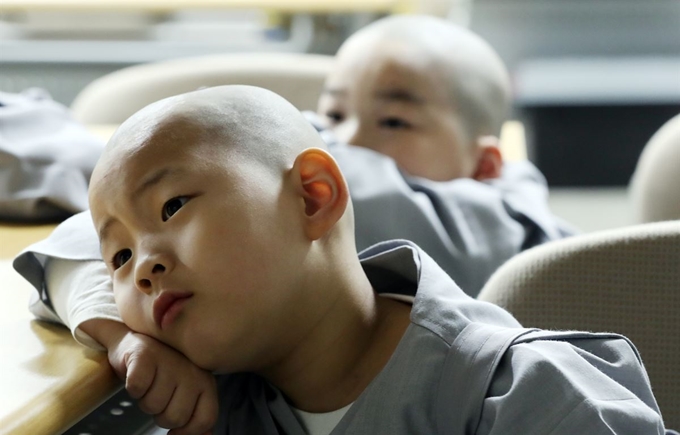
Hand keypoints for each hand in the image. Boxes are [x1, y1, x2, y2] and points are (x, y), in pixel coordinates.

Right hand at [81, 320, 217, 434]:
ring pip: (154, 406)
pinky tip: (136, 376)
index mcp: (205, 382)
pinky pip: (137, 388)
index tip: (173, 430)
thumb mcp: (186, 393)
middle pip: (175, 417)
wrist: (136, 339)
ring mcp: (169, 362)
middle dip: (161, 414)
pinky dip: (133, 388)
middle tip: (158, 396)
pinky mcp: (144, 355)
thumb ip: (196, 416)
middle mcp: (191, 371)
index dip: (187, 431)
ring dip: (145, 401)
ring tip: (148, 384)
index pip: (205, 419)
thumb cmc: (163, 372)